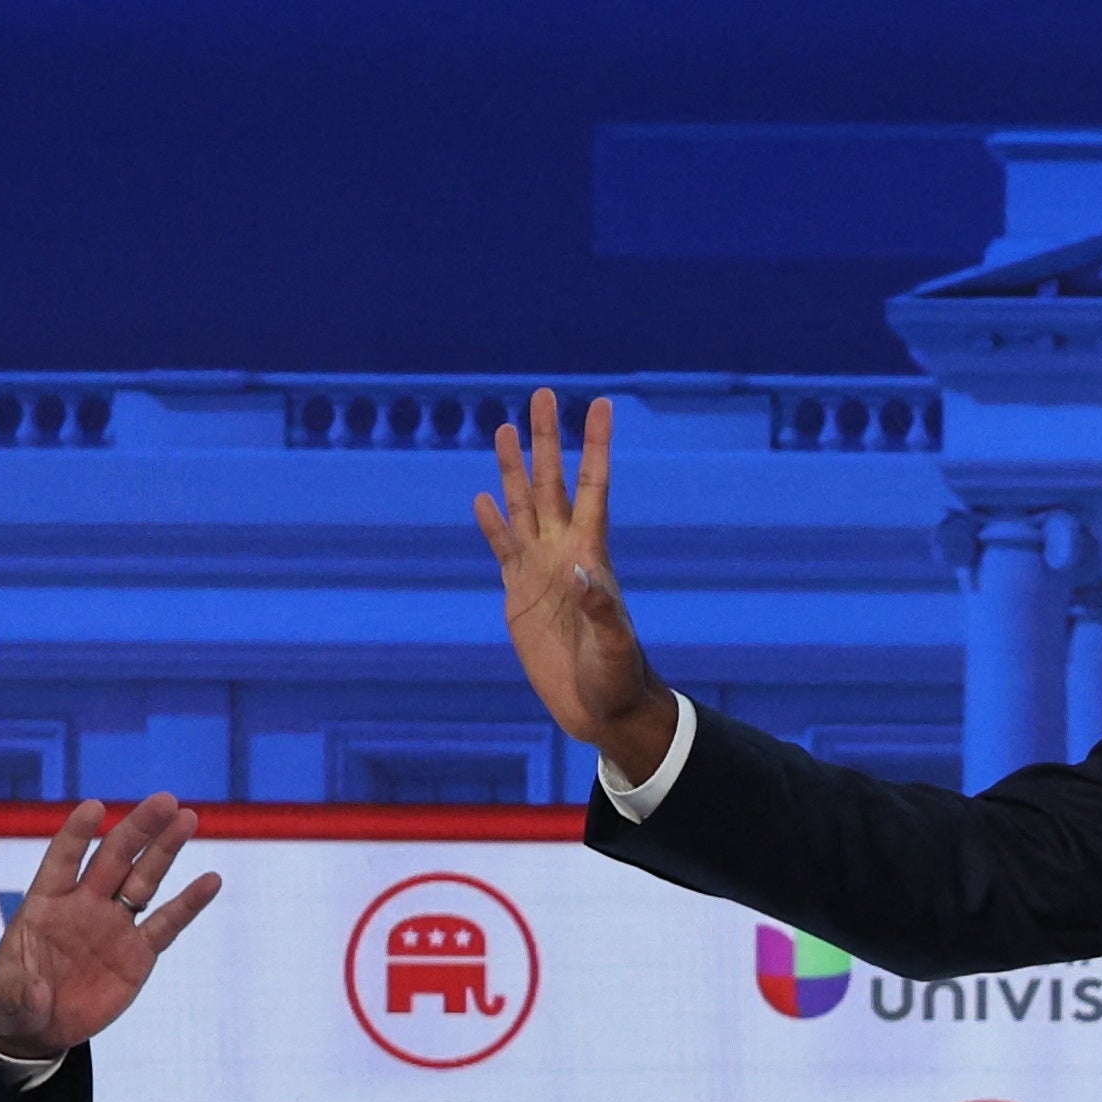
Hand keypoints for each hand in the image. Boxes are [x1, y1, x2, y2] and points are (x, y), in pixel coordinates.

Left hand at [0, 794, 221, 1056]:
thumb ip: (15, 990)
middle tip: (165, 800)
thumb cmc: (13, 1001)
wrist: (39, 1029)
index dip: (78, 834)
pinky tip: (211, 880)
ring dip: (165, 849)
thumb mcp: (4, 998)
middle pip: (114, 857)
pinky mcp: (138, 953)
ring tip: (187, 817)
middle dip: (138, 829)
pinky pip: (167, 923)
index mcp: (46, 903)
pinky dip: (189, 903)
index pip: (63, 859)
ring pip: (144, 879)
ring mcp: (114, 926)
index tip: (94, 808)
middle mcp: (84, 905)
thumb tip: (32, 991)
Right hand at [475, 390, 674, 776]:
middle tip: (544, 394)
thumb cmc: (617, 677)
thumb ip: (601, 611)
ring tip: (506, 428)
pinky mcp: (519, 594)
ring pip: (523, 506)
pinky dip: (492, 523)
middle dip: (547, 440)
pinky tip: (483, 498)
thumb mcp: (615, 647)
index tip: (600, 404)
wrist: (600, 707)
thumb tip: (581, 572)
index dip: (595, 446)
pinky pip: (502, 548)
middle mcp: (564, 552)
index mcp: (591, 555)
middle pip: (552, 483)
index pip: (594, 486)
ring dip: (515, 469)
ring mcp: (540, 570)